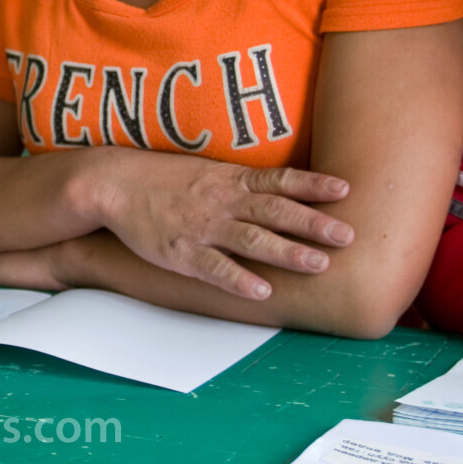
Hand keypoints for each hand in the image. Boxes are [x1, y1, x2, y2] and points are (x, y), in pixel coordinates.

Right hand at [98, 157, 353, 300]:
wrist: (115, 183)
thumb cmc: (165, 179)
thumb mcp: (209, 171)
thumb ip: (245, 184)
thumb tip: (285, 193)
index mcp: (230, 180)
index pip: (279, 180)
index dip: (312, 185)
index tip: (345, 189)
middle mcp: (222, 202)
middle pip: (274, 211)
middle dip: (312, 223)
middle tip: (347, 235)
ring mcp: (202, 227)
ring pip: (250, 240)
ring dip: (286, 252)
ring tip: (318, 264)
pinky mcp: (182, 252)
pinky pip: (214, 268)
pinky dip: (238, 279)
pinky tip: (261, 291)